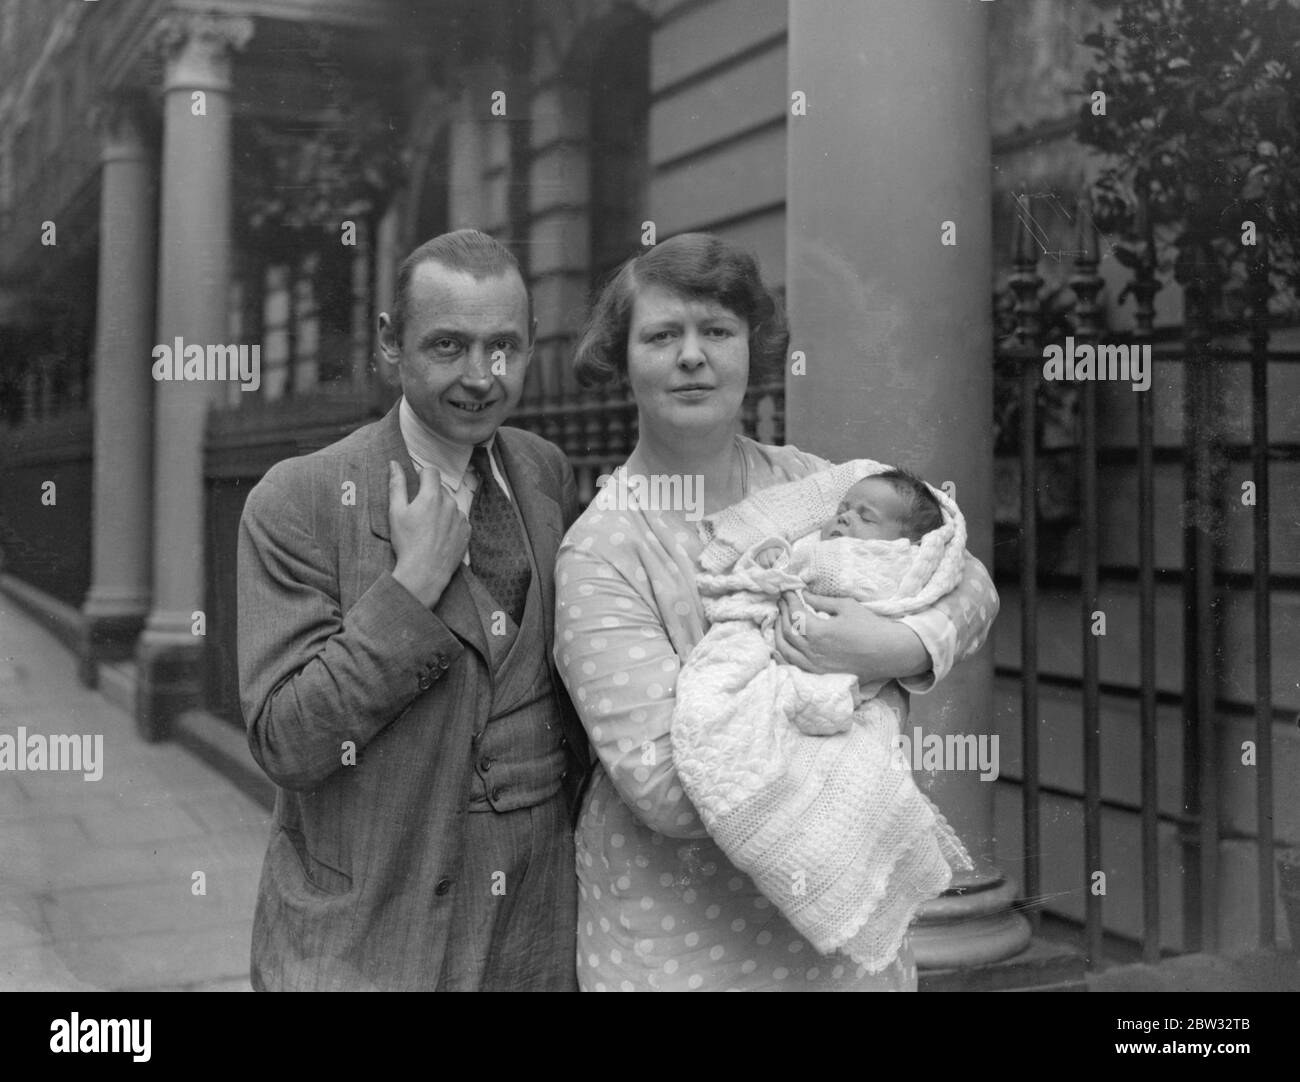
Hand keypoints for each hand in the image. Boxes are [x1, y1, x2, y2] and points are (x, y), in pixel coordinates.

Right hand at [388, 461, 469, 607]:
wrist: (424, 572)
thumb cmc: (407, 543)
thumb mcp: (396, 512)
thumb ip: (396, 485)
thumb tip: (394, 464)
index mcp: (432, 496)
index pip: (431, 472)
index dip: (422, 476)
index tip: (416, 486)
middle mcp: (450, 504)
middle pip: (440, 489)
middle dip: (430, 495)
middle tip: (418, 513)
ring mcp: (461, 518)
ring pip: (450, 505)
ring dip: (441, 509)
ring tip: (428, 528)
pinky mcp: (466, 532)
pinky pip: (458, 520)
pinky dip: (450, 523)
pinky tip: (439, 536)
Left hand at [774, 592, 929, 683]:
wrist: (889, 653)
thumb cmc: (870, 627)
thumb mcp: (846, 606)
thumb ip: (820, 601)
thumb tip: (803, 594)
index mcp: (818, 632)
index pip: (794, 614)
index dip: (788, 600)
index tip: (787, 590)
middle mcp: (812, 651)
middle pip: (786, 631)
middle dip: (781, 613)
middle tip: (783, 601)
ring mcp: (814, 666)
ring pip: (784, 649)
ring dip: (778, 632)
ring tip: (780, 619)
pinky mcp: (819, 674)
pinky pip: (793, 663)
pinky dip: (784, 651)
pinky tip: (784, 642)